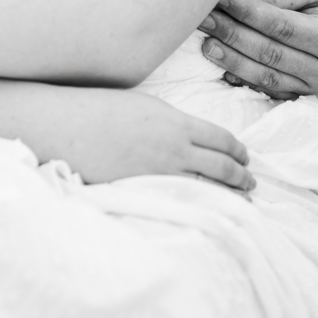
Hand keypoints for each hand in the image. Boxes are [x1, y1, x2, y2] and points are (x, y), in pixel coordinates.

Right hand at [67, 90, 253, 190]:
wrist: (66, 126)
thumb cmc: (99, 109)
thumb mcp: (144, 106)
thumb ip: (171, 123)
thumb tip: (190, 137)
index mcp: (176, 122)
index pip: (222, 139)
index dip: (238, 151)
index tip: (245, 157)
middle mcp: (174, 148)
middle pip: (221, 166)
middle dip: (241, 177)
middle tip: (251, 184)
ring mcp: (158, 172)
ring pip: (206, 188)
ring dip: (227, 196)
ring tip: (240, 203)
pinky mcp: (143, 189)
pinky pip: (181, 201)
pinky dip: (200, 206)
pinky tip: (206, 211)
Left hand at [200, 0, 317, 97]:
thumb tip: (241, 3)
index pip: (281, 26)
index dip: (246, 13)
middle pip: (269, 53)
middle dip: (231, 34)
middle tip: (202, 16)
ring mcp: (314, 84)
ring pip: (265, 76)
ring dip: (231, 59)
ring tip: (204, 42)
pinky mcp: (301, 90)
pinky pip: (268, 89)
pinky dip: (242, 79)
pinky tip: (220, 66)